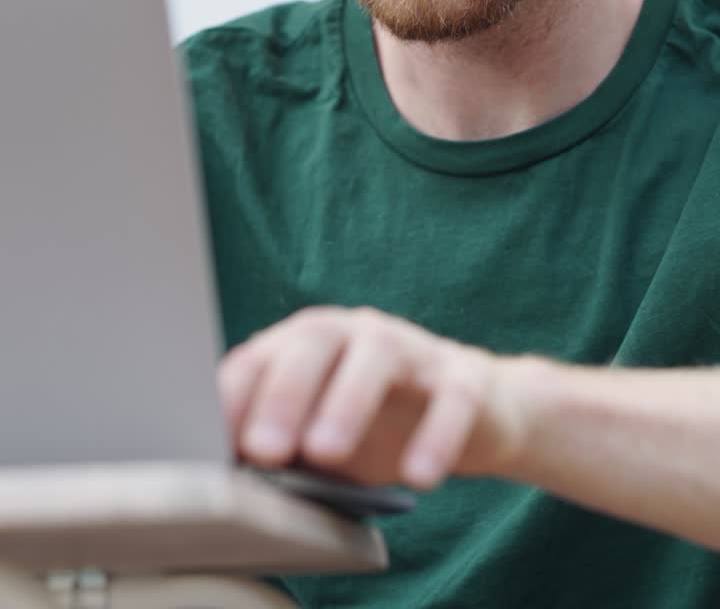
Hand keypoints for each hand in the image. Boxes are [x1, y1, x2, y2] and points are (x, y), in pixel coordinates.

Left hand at [218, 306, 519, 489]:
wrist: (471, 411)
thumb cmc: (376, 423)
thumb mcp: (317, 436)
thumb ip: (274, 445)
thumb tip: (220, 479)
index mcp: (308, 343)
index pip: (260, 357)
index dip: (234, 396)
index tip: (210, 442)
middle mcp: (355, 333)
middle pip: (315, 341)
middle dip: (284, 393)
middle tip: (263, 450)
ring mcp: (412, 351)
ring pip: (378, 357)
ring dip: (348, 402)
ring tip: (326, 453)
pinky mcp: (464, 379)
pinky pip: (452, 400)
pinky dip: (435, 436)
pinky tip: (420, 476)